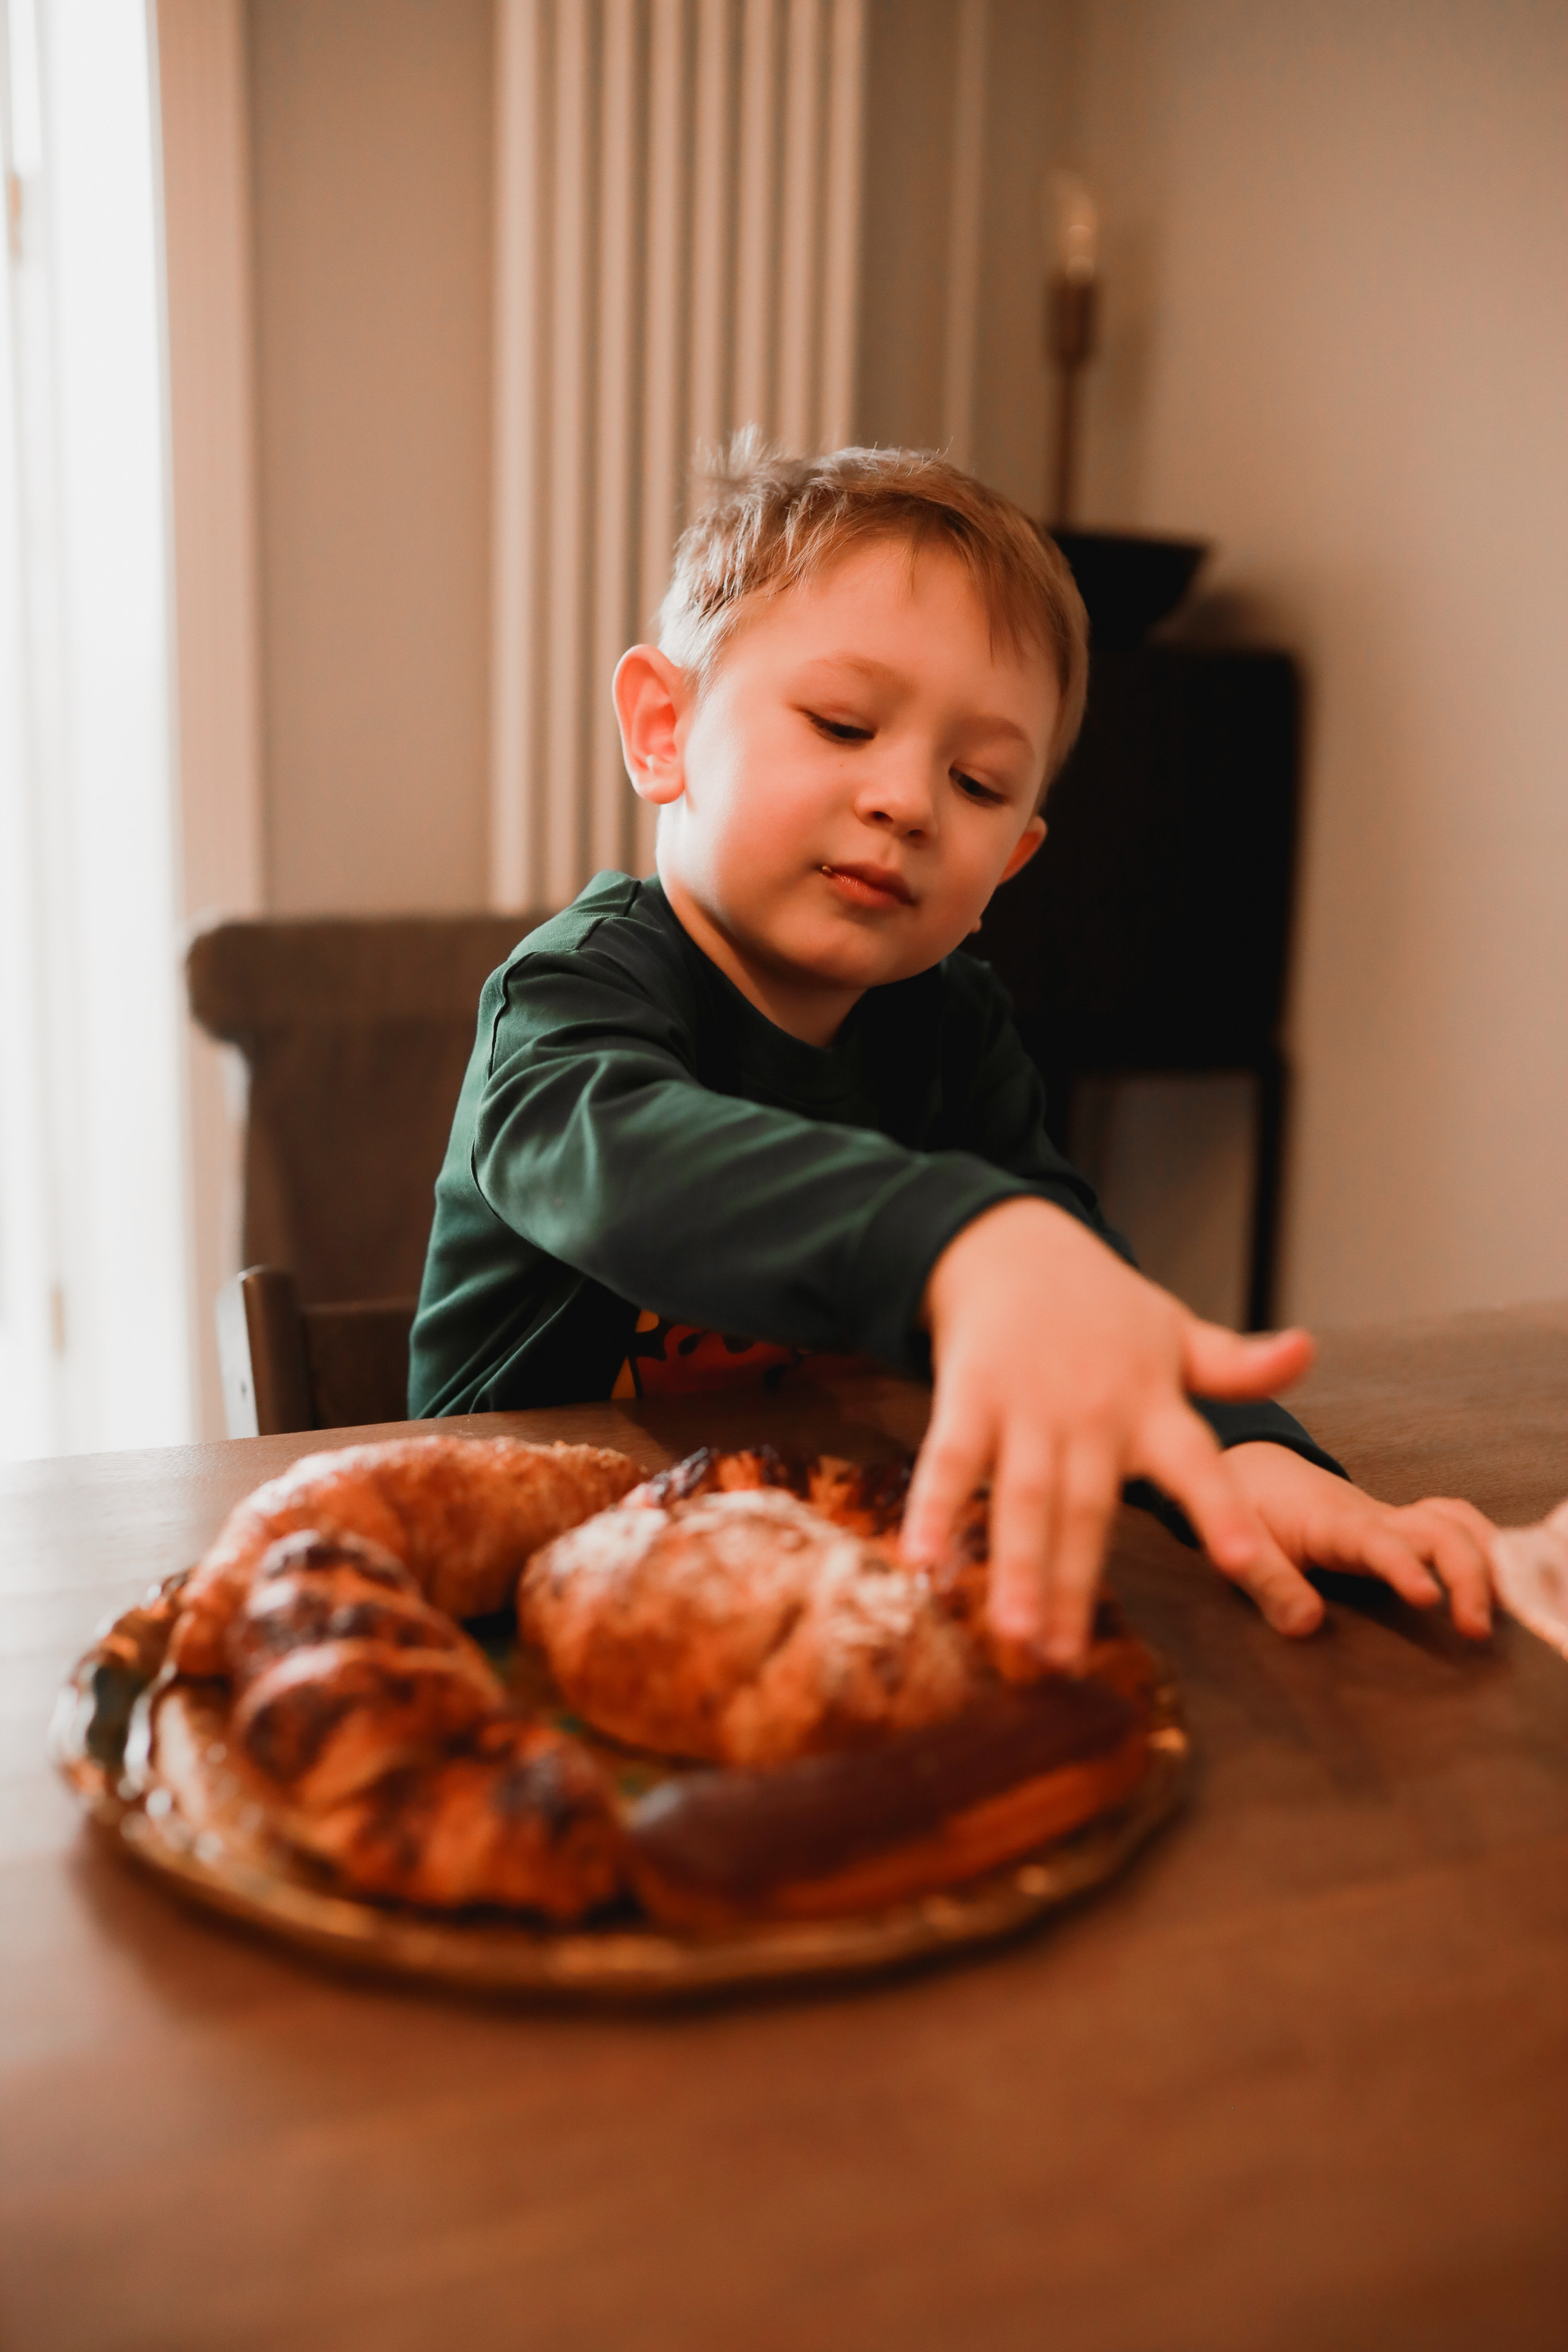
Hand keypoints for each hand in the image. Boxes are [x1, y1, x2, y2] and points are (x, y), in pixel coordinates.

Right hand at [902, 1197, 1315, 1666]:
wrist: (1011, 1244)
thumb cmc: (1102, 1305)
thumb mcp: (1175, 1331)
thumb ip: (1237, 1364)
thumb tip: (1309, 1352)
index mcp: (1152, 1406)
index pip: (1199, 1467)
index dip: (1223, 1514)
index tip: (1249, 1565)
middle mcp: (1092, 1413)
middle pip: (1088, 1508)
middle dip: (1076, 1584)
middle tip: (1068, 1661)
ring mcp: (1028, 1405)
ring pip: (1022, 1497)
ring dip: (1015, 1567)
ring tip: (1013, 1635)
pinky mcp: (969, 1395)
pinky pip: (950, 1459)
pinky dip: (933, 1508)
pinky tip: (921, 1561)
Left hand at [1224, 1444, 1493, 1638]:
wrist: (1253, 1468)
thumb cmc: (1246, 1508)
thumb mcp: (1240, 1547)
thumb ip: (1268, 1582)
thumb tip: (1306, 1626)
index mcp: (1333, 1523)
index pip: (1378, 1541)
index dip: (1404, 1566)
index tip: (1428, 1599)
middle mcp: (1374, 1516)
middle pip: (1440, 1530)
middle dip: (1469, 1574)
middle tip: (1476, 1629)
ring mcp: (1393, 1519)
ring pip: (1457, 1522)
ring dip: (1488, 1559)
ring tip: (1509, 1609)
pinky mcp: (1402, 1527)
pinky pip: (1456, 1525)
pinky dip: (1487, 1547)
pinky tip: (1504, 1582)